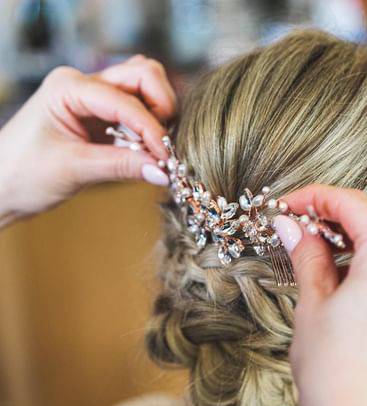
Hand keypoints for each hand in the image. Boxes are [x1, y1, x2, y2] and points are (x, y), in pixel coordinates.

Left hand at [0, 55, 175, 227]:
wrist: (1, 187)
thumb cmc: (22, 174)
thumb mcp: (73, 170)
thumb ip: (121, 167)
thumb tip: (164, 171)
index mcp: (68, 87)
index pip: (125, 100)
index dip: (152, 128)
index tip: (167, 158)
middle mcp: (83, 84)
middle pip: (143, 76)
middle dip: (162, 108)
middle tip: (165, 145)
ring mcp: (94, 96)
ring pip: (145, 86)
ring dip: (159, 114)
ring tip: (155, 147)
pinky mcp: (102, 114)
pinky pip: (139, 107)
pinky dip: (151, 124)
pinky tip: (147, 149)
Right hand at [273, 185, 366, 405]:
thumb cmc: (334, 370)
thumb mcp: (313, 303)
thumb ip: (307, 254)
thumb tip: (290, 224)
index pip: (352, 203)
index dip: (315, 197)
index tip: (287, 204)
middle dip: (338, 215)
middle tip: (300, 225)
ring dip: (362, 240)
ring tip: (324, 252)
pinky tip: (365, 278)